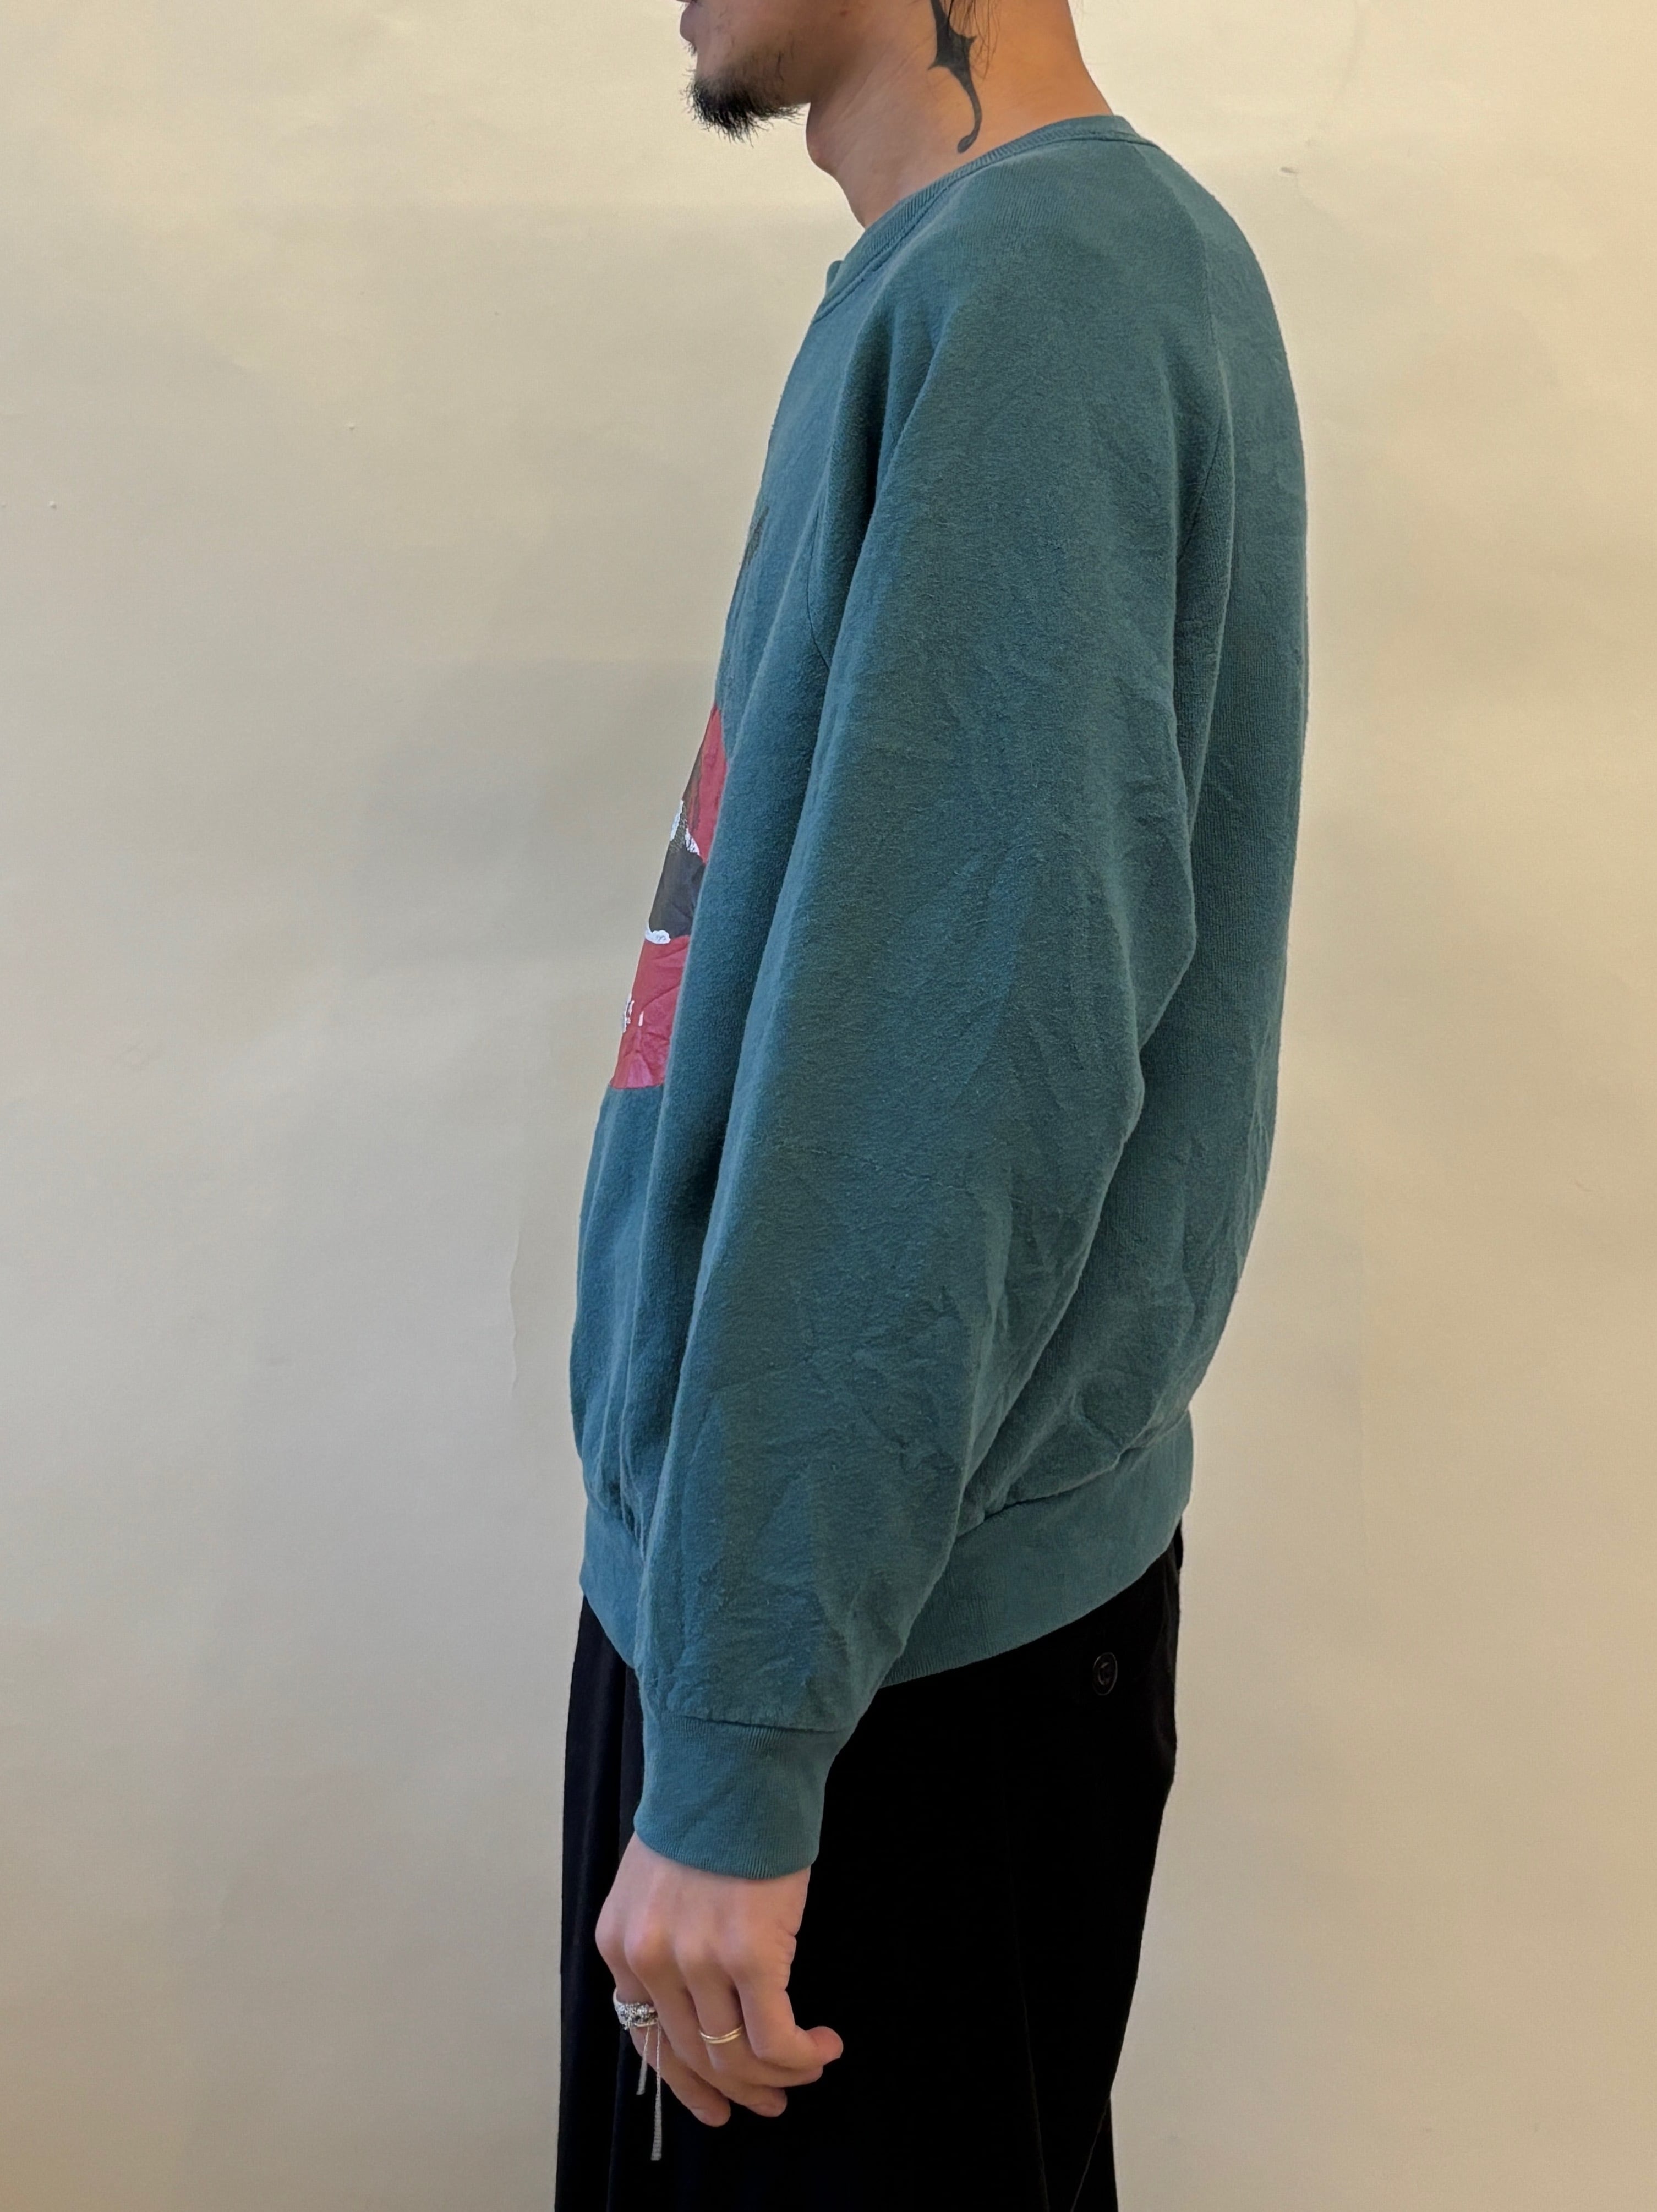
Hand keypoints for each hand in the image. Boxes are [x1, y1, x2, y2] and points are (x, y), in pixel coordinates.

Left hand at [594, 1831, 843, 2128]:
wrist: (736, 1765)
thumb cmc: (707, 1816)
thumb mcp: (656, 1886)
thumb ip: (664, 1944)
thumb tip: (696, 2008)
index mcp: (619, 1944)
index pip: (647, 2039)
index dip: (685, 2083)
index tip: (717, 2106)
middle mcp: (648, 1961)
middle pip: (692, 2055)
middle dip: (736, 2089)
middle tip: (772, 2101)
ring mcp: (696, 1962)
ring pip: (735, 2056)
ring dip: (779, 2075)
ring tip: (809, 2067)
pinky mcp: (748, 1956)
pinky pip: (774, 2038)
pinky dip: (802, 2054)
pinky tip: (824, 2044)